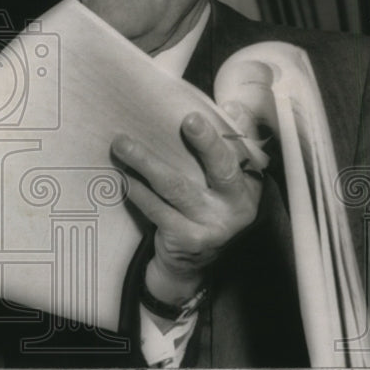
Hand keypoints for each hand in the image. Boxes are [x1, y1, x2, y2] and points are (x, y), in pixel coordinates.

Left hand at [111, 102, 262, 301]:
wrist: (191, 263)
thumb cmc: (205, 207)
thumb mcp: (222, 177)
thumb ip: (227, 140)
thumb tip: (233, 106)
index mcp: (248, 183)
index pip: (238, 151)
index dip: (222, 133)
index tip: (198, 115)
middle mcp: (238, 205)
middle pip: (221, 167)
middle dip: (206, 142)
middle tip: (188, 121)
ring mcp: (213, 225)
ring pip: (177, 186)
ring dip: (147, 162)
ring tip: (122, 144)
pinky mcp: (187, 240)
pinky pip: (157, 210)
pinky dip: (137, 191)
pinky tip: (122, 177)